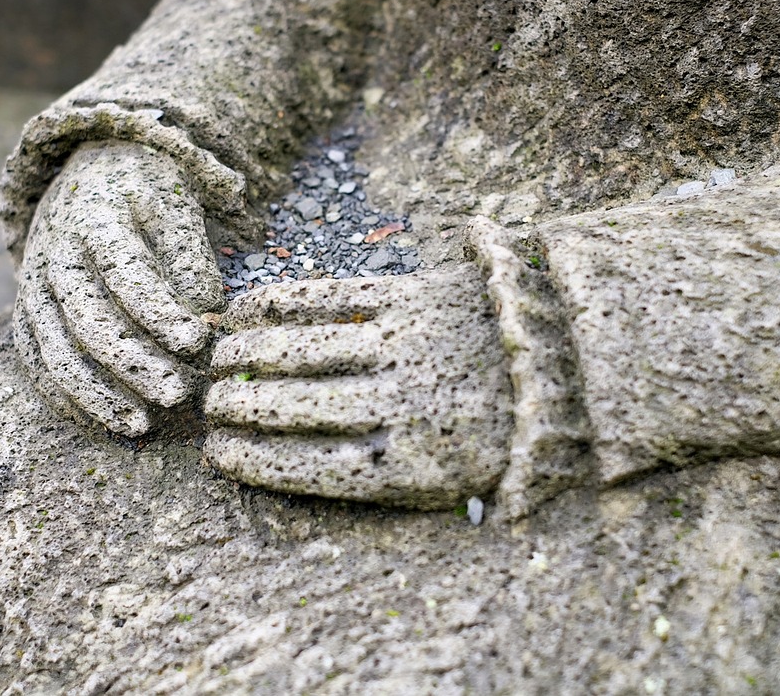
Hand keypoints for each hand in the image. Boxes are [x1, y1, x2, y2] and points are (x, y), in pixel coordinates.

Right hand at [14, 142, 223, 436]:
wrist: (84, 169)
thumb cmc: (142, 192)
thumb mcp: (174, 206)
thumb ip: (189, 257)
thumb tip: (205, 315)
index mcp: (95, 221)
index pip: (127, 276)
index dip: (161, 314)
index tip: (199, 342)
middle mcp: (53, 255)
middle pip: (89, 321)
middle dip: (134, 364)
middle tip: (177, 395)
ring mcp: (32, 286)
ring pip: (56, 351)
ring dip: (97, 395)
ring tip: (141, 426)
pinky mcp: (26, 310)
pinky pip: (38, 362)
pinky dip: (67, 397)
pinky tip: (103, 423)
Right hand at [203, 265, 514, 508]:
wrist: (569, 366)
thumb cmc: (495, 437)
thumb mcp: (448, 483)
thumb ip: (372, 479)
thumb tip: (284, 465)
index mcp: (411, 465)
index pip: (306, 467)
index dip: (252, 461)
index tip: (218, 455)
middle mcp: (403, 405)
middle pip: (294, 408)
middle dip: (239, 409)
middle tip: (210, 407)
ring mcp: (406, 344)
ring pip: (303, 350)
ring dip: (246, 354)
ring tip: (218, 358)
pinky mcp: (414, 296)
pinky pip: (330, 295)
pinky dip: (279, 301)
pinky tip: (245, 308)